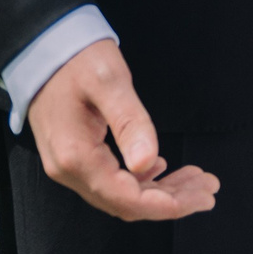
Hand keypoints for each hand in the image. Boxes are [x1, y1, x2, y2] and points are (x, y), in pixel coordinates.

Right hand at [24, 40, 219, 220]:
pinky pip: (110, 180)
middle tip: (210, 191)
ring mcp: (68, 166)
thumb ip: (130, 123)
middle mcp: (68, 170)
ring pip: (119, 194)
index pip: (125, 198)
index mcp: (76, 156)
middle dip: (171, 201)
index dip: (166, 205)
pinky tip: (162, 168)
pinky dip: (141, 180)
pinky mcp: (74, 156)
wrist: (42, 48)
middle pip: (125, 202)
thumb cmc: (78, 60)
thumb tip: (148, 163)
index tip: (201, 199)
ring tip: (197, 181)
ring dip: (160, 192)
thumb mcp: (110, 83)